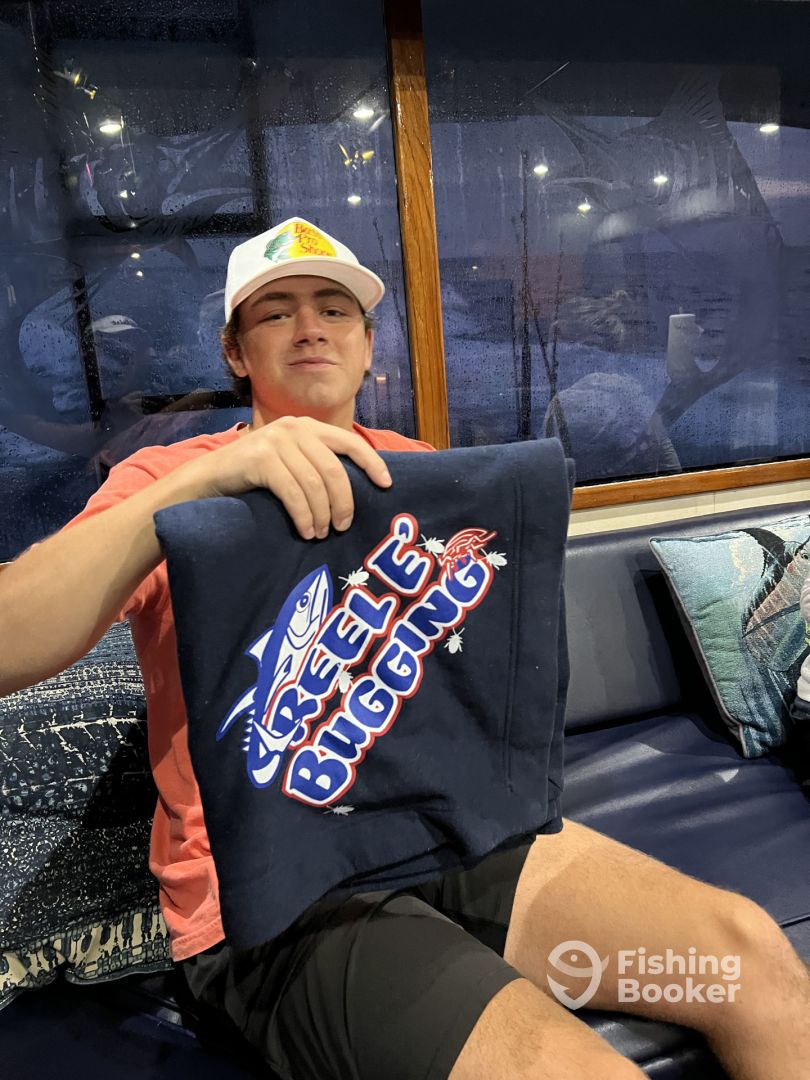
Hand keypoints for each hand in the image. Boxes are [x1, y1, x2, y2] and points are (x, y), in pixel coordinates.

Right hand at [177, 416, 391, 538]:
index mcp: (307, 427)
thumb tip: (355, 491)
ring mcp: (275, 439)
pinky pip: (293, 492)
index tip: (386, 485)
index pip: (349, 442)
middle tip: (343, 527)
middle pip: (334, 469)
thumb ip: (316, 465)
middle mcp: (293, 427)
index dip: (372, 463)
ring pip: (314, 483)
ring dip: (322, 514)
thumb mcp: (290, 464)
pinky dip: (303, 515)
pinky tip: (306, 531)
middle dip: (344, 501)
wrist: (207, 480)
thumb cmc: (254, 479)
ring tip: (321, 534)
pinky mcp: (260, 457)